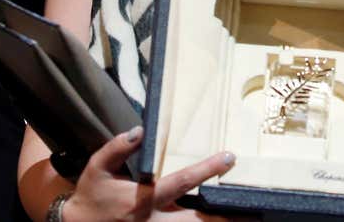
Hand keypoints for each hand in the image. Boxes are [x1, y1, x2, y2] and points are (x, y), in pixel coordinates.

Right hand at [62, 127, 236, 221]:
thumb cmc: (92, 195)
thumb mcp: (97, 168)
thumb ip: (117, 148)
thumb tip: (140, 130)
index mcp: (143, 199)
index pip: (181, 183)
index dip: (206, 170)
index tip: (228, 158)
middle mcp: (154, 220)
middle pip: (197, 221)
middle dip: (224, 216)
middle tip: (252, 208)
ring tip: (246, 216)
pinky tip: (219, 221)